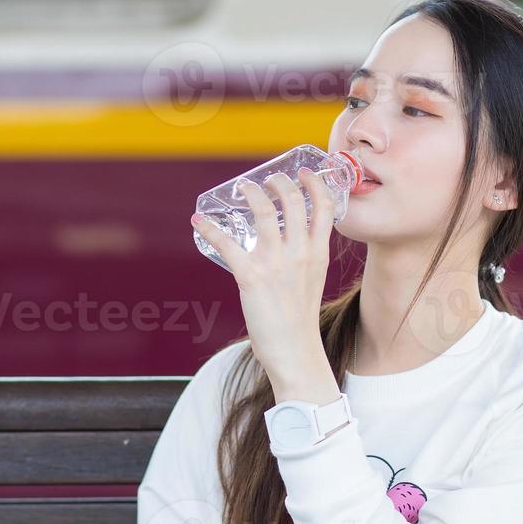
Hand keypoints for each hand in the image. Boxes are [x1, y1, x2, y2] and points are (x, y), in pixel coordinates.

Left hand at [190, 167, 334, 394]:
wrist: (295, 350)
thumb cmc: (299, 320)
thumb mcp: (312, 281)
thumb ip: (304, 259)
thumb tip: (285, 247)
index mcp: (318, 254)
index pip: (323, 208)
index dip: (314, 184)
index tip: (303, 173)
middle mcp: (300, 253)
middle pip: (293, 202)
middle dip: (279, 183)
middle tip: (267, 179)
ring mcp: (276, 263)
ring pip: (264, 214)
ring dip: (251, 194)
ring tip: (243, 187)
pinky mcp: (251, 277)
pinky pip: (228, 244)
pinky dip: (210, 230)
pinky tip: (199, 222)